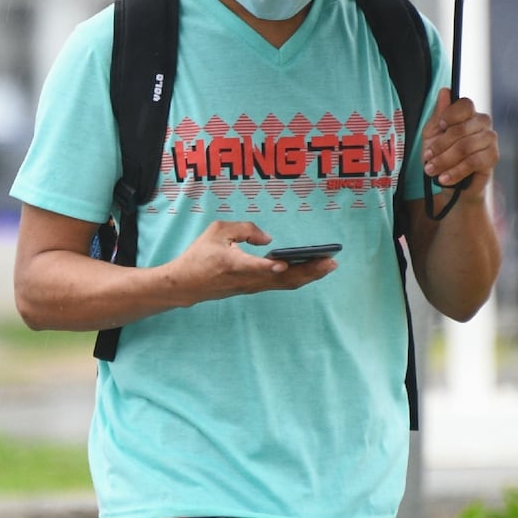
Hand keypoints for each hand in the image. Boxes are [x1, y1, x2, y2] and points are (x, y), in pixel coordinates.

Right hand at [167, 221, 336, 304]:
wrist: (185, 285)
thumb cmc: (200, 255)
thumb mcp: (218, 231)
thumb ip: (245, 229)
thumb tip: (268, 239)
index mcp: (233, 264)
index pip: (255, 267)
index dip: (270, 266)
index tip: (283, 263)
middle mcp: (246, 280)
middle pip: (282, 279)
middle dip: (309, 271)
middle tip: (332, 262)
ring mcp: (251, 287)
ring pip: (285, 284)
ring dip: (308, 275)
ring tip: (329, 265)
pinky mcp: (253, 288)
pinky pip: (280, 284)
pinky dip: (298, 277)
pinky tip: (311, 270)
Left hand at [422, 90, 498, 201]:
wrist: (451, 183)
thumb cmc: (442, 155)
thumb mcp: (433, 135)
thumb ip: (439, 114)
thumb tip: (445, 91)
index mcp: (469, 114)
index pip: (465, 104)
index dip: (450, 115)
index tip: (440, 127)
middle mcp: (483, 123)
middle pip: (462, 128)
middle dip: (441, 145)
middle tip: (427, 158)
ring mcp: (490, 139)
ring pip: (466, 146)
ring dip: (445, 160)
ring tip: (431, 170)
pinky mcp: (493, 157)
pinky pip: (474, 162)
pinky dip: (456, 171)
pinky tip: (444, 178)